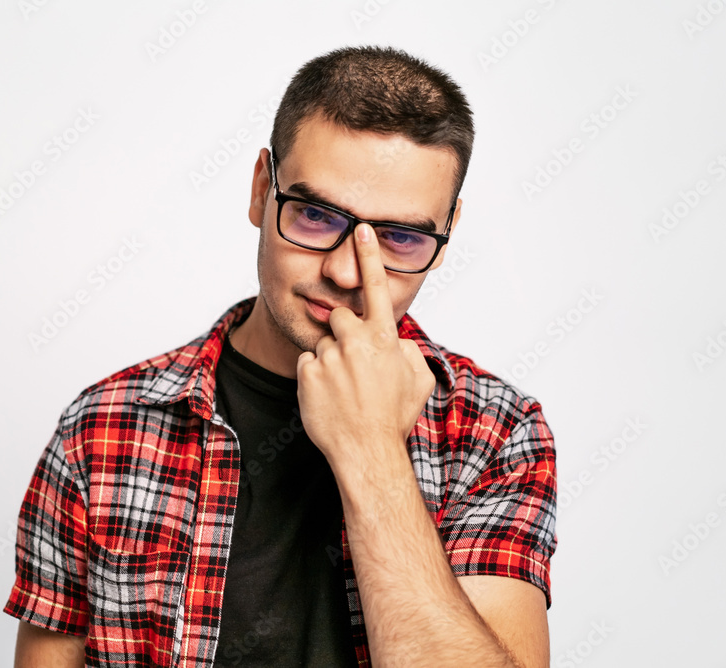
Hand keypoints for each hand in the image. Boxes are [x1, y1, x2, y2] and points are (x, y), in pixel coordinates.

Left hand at [296, 223, 436, 473]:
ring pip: (324, 344)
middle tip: (353, 366)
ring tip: (344, 391)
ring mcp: (329, 357)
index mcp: (385, 339)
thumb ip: (409, 351)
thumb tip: (398, 341)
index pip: (376, 288)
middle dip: (344, 335)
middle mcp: (355, 342)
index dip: (370, 257)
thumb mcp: (418, 381)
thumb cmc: (393, 418)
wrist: (366, 451)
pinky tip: (328, 397)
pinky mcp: (307, 373)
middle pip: (341, 317)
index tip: (361, 229)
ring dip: (331, 361)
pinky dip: (315, 378)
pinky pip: (308, 364)